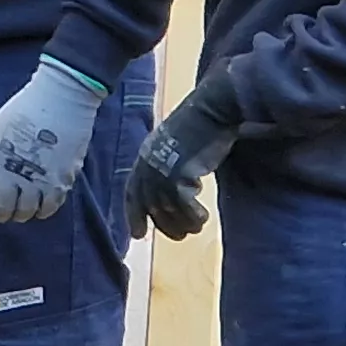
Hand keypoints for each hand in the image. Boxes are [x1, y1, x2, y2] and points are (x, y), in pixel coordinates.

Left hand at [0, 59, 106, 223]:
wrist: (63, 97)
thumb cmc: (25, 108)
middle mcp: (16, 174)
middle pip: (2, 209)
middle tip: (0, 210)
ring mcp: (41, 180)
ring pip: (26, 212)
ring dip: (20, 213)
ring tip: (19, 207)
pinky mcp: (62, 180)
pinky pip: (49, 208)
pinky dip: (41, 210)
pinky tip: (39, 203)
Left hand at [124, 77, 244, 240]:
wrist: (213, 108)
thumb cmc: (203, 123)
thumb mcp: (178, 144)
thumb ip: (171, 163)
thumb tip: (178, 187)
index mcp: (145, 155)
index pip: (132, 191)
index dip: (134, 214)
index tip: (138, 235)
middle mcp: (148, 164)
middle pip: (149, 204)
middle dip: (163, 224)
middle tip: (179, 236)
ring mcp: (161, 169)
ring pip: (167, 208)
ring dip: (182, 223)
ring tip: (196, 228)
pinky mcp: (179, 174)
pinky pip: (183, 206)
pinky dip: (193, 216)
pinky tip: (203, 219)